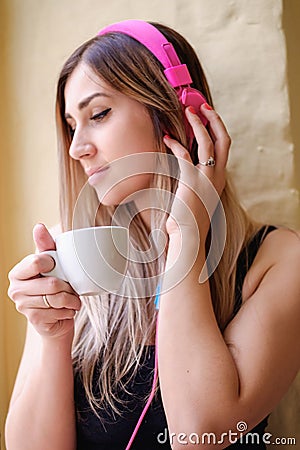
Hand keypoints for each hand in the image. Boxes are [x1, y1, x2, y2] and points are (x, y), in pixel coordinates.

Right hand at [8, 223, 80, 339]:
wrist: (55, 316)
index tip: (56, 266)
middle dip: (67, 286)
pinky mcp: (34, 320)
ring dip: (71, 299)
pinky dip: (69, 310)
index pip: (36, 262)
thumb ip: (45, 245)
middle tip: (70, 287)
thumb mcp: (51, 263)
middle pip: (52, 284)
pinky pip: (60, 312)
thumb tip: (39, 226)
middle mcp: (15, 290)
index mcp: (17, 273)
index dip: (53, 263)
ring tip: (71, 298)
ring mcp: (23, 307)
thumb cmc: (52, 285)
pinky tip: (66, 309)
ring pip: (58, 299)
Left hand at [163, 104, 230, 239]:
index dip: (217, 127)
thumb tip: (179, 163)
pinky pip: (185, 156)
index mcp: (219, 177)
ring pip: (207, 143)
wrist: (188, 236)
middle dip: (214, 119)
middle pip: (223, 139)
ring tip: (187, 112)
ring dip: (198, 125)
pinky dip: (176, 144)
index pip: (224, 146)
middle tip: (202, 106)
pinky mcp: (192, 182)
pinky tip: (166, 138)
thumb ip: (193, 178)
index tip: (207, 115)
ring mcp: (207, 179)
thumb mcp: (195, 195)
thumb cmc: (188, 218)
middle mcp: (217, 176)